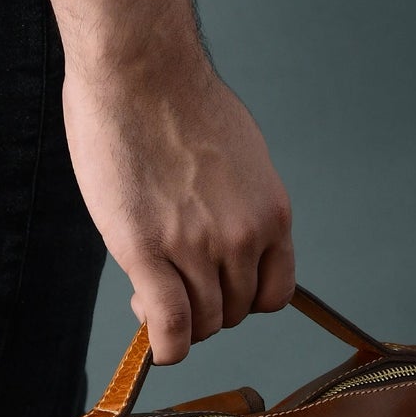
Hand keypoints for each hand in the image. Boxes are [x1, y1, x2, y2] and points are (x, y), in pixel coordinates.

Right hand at [53, 1, 294, 363]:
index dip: (243, 302)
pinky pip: (170, 327)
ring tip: (148, 292)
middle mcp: (243, 236)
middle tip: (171, 286)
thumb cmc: (177, 103)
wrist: (139, 70)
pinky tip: (154, 340)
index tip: (217, 290)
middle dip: (205, 311)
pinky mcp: (149, 252)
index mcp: (270, 213)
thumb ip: (238, 209)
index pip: (275, 294)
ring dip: (177, 323)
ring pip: (202, 324)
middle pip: (235, 314)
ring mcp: (197, 246)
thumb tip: (220, 245)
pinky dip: (165, 346)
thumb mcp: (238, 159)